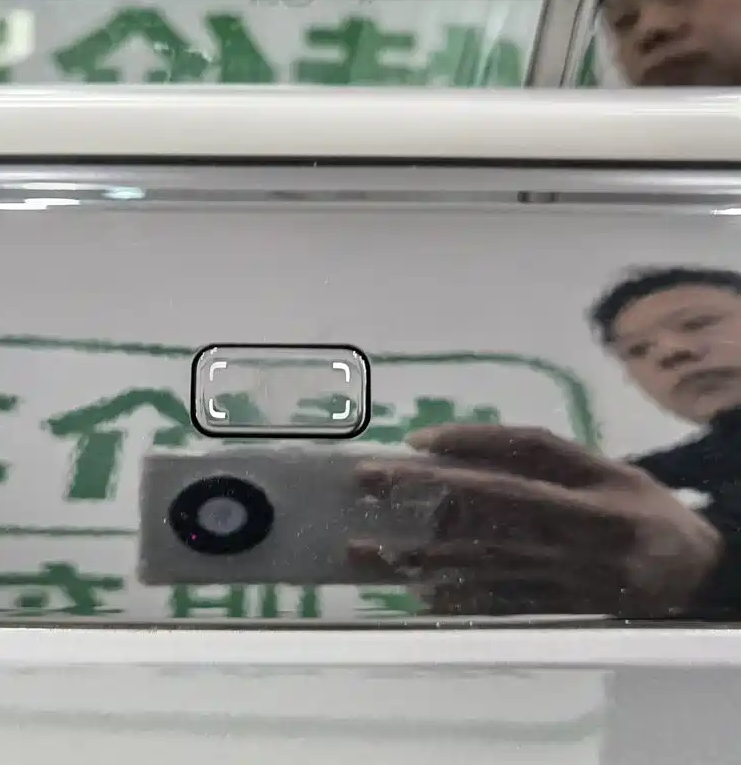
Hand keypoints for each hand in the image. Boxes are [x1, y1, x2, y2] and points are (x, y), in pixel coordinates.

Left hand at [348, 424, 723, 617]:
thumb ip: (536, 453)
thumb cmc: (640, 508)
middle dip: (415, 500)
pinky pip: (491, 602)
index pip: (505, 472)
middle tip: (363, 485)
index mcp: (579, 501)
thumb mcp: (603, 468)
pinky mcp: (548, 608)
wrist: (691, 576)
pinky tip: (412, 590)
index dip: (458, 456)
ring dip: (415, 556)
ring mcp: (550, 581)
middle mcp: (560, 542)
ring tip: (365, 549)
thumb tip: (457, 445)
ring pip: (473, 566)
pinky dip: (450, 597)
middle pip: (475, 517)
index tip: (408, 445)